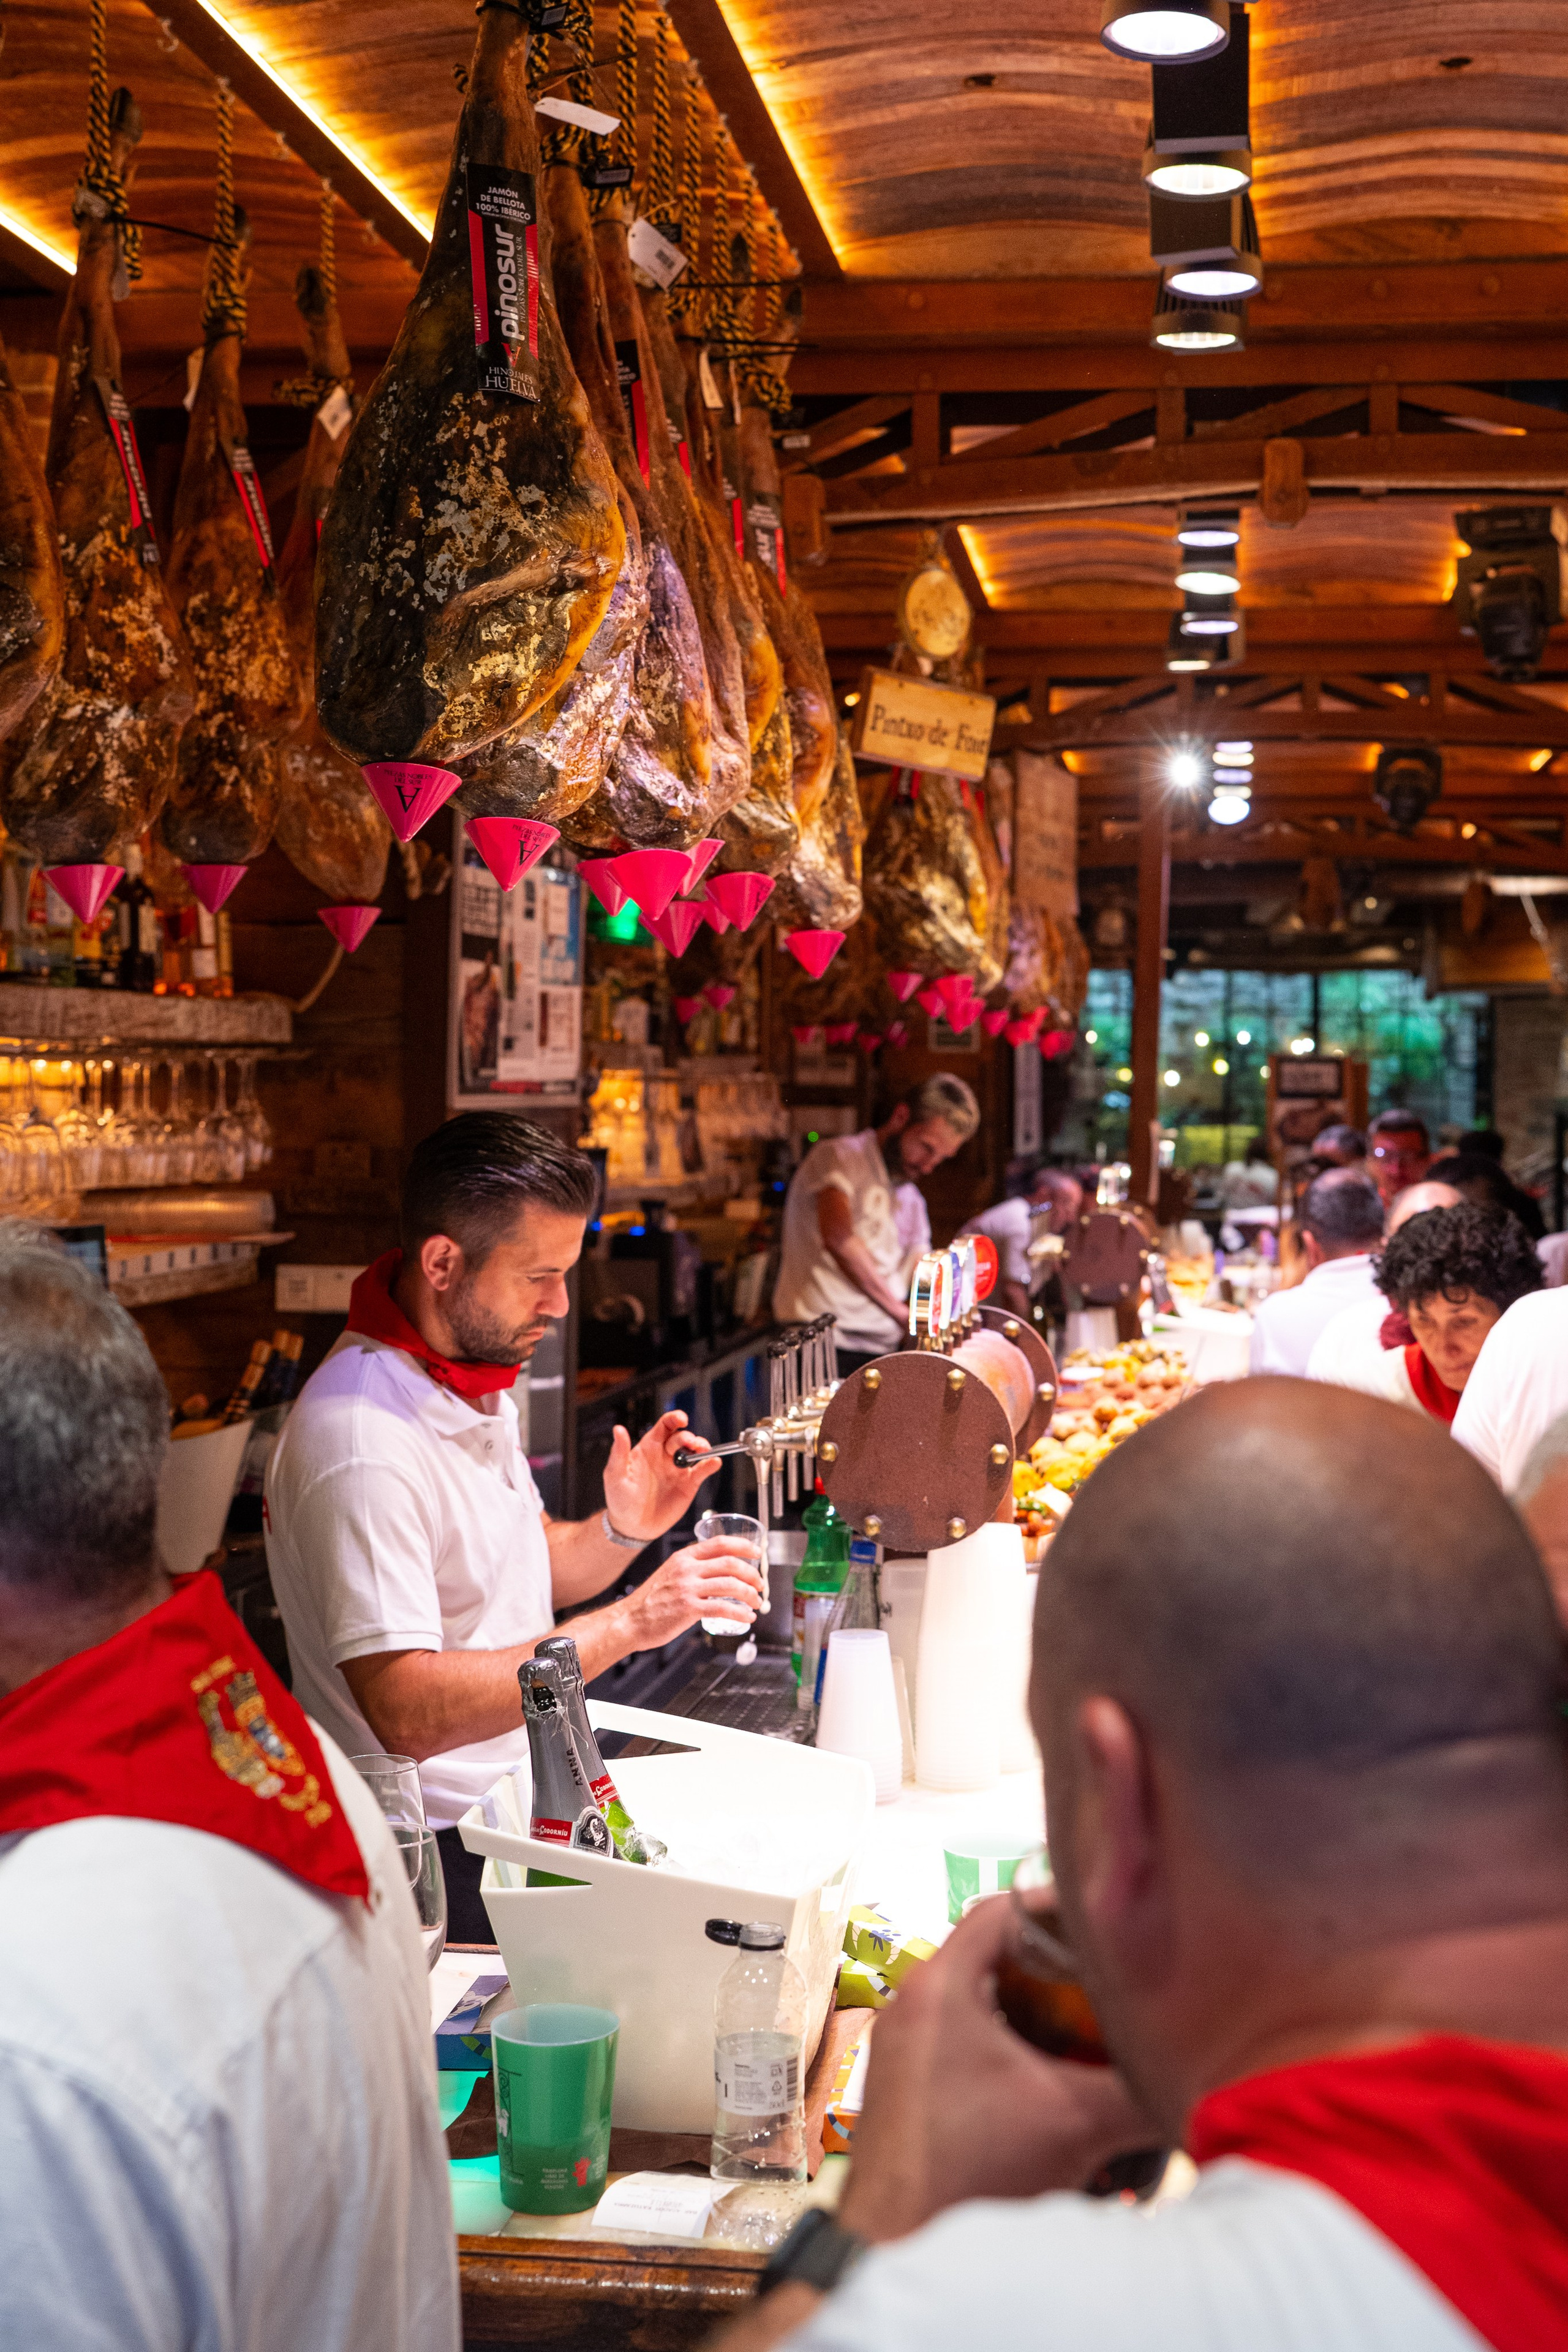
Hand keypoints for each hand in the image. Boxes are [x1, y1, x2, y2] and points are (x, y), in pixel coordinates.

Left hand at [603, 1410, 719, 1543]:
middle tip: (688, 1444)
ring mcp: (678, 1470)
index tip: (682, 1419)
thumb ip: (619, 1452)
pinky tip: (713, 1462)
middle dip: (687, 1437)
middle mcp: (666, 1456)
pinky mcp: (688, 1485)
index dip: (674, 1419)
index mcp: (649, 1448)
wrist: (632, 1527)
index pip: (664, 1427)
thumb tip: (618, 1429)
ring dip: (702, 1446)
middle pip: (682, 1437)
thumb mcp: (615, 1475)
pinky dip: (710, 1465)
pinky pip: (702, 1471)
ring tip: (702, 1451)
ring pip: (695, 1451)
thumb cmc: (620, 1499)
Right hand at [622, 1537, 763, 1648]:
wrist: (630, 1620)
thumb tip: (718, 1571)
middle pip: (730, 1563)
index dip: (743, 1546)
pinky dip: (740, 1613)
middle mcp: (687, 1569)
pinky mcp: (689, 1609)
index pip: (720, 1543)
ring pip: (730, 1585)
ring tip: (756, 1602)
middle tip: (760, 1583)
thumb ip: (691, 1568)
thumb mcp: (670, 1573)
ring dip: (750, 1594)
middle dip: (751, 1573)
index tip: (757, 1552)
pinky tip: (746, 1618)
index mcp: (684, 1557)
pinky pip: (722, 1608)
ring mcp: (687, 1588)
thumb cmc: (650, 1601)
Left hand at [837, 1896, 1157, 2244]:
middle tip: (1108, 1979)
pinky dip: (1012, 2048)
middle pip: (996, 1954)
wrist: (900, 2249)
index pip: (1005, 1907)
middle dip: (1057, 1968)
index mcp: (939, 1987)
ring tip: (1090, 2029)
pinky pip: (965, 2040)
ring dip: (1036, 2013)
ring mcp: (905, 2046)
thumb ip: (1143, 2091)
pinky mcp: (909, 2086)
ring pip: (982, 2001)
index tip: (1107, 1922)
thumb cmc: (970, 2178)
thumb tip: (1202, 2074)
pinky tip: (1054, 2081)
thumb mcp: (1076, 2125)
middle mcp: (914, 2005)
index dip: (1061, 1906)